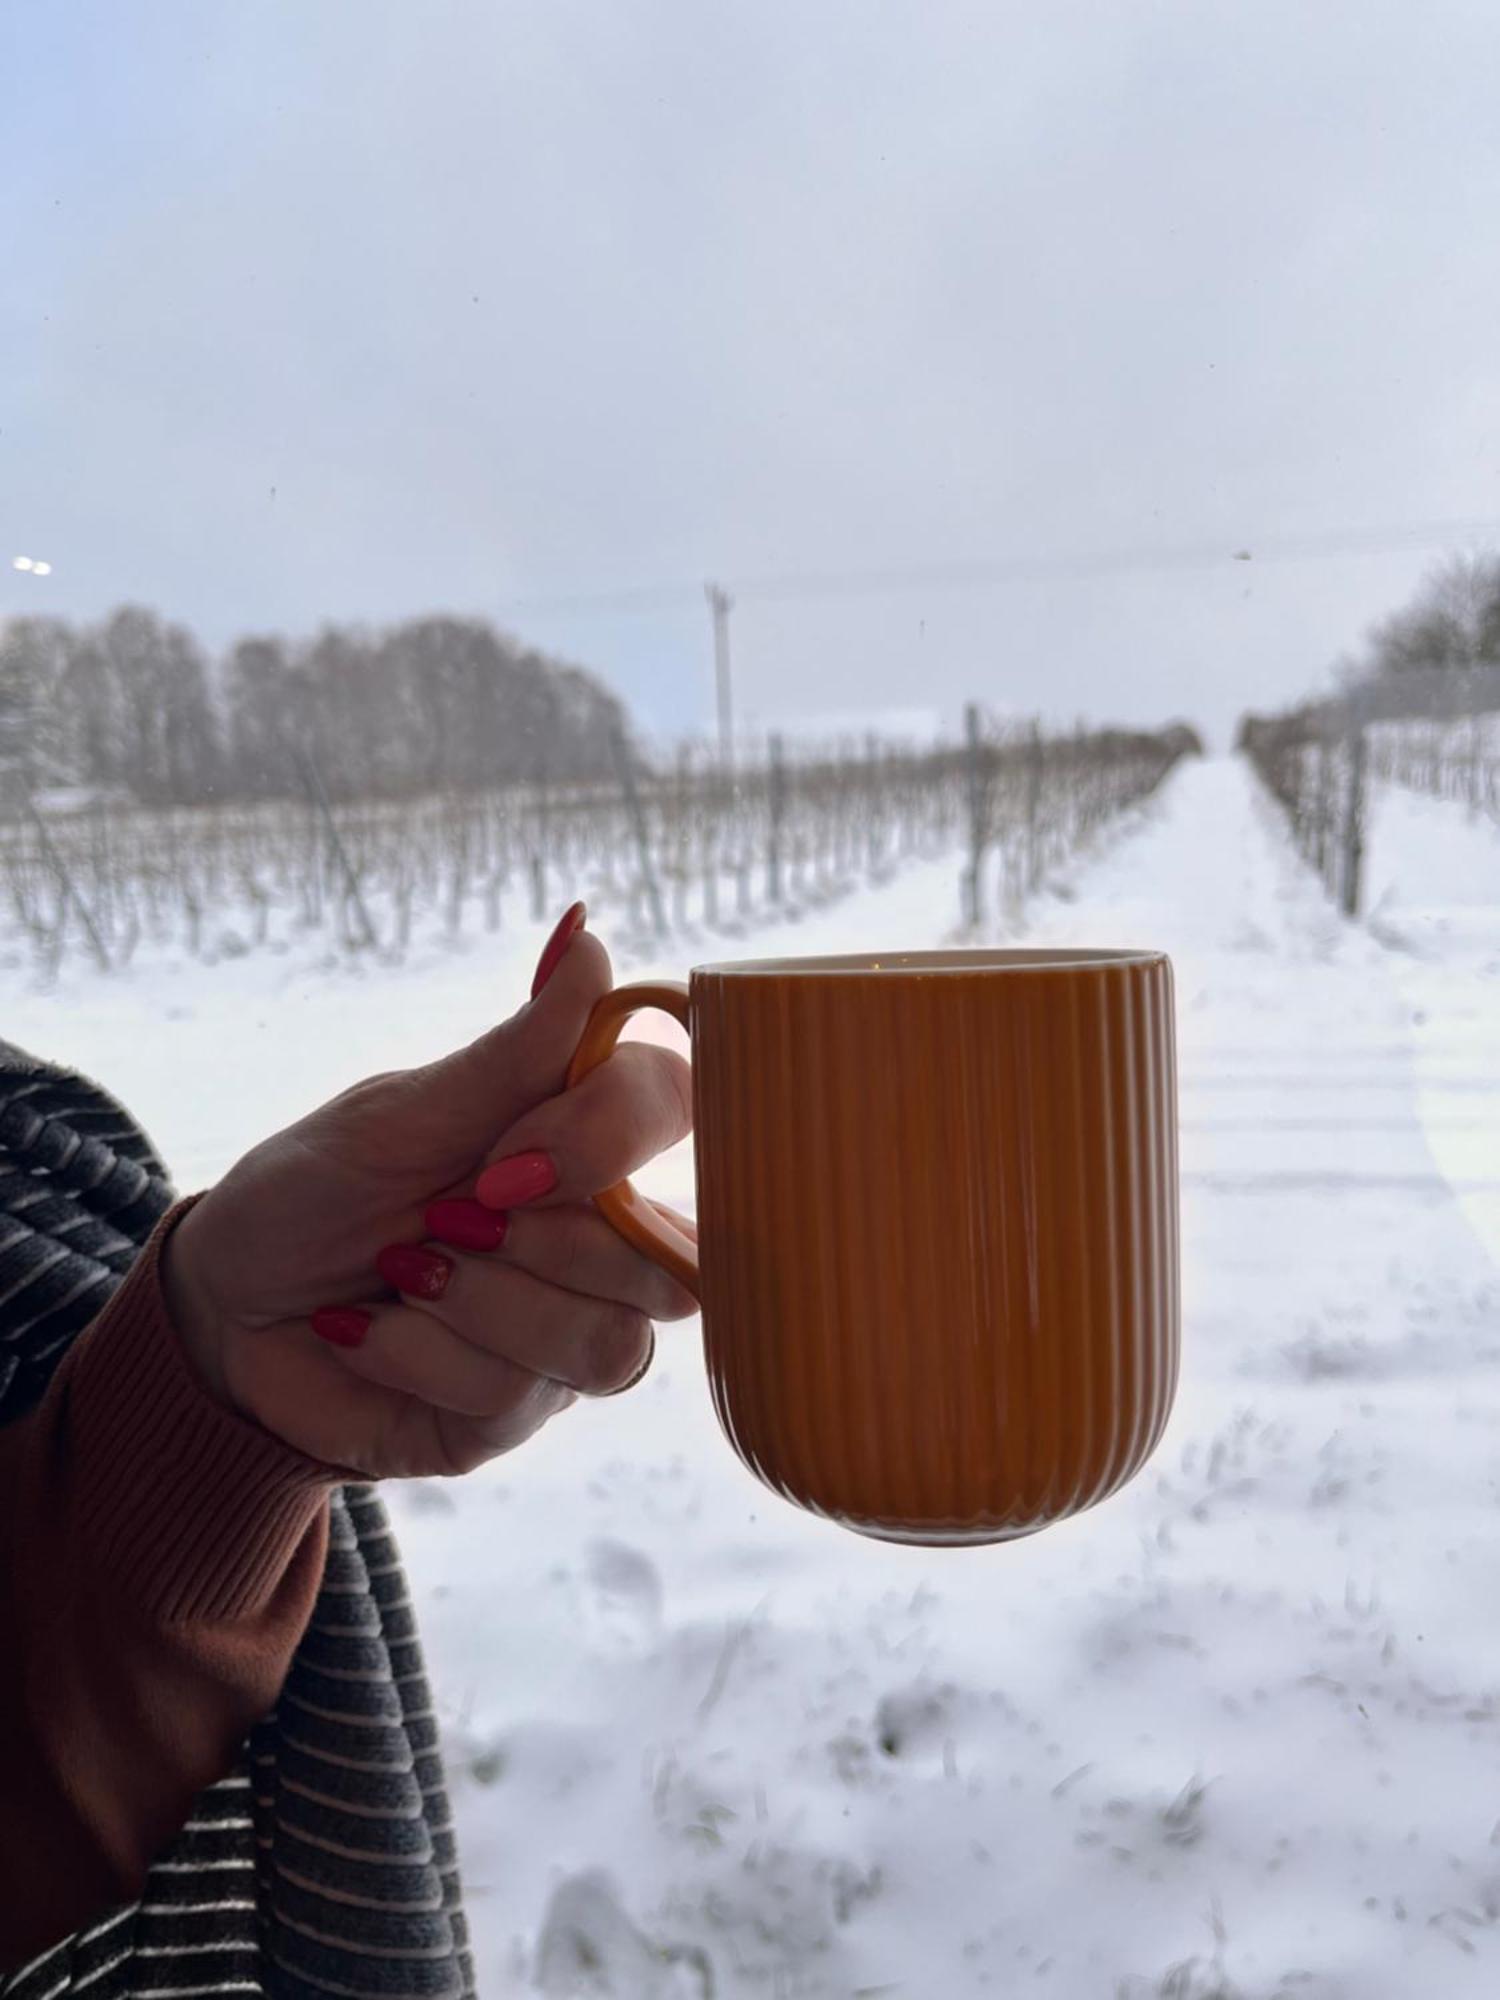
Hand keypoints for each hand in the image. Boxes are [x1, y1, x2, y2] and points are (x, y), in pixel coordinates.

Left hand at [160, 911, 694, 1477]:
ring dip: (476, 1308)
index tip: (499, 1155)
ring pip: (605, 1349)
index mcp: (586, 1148)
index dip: (608, 1138)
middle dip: (538, 1248)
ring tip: (400, 1276)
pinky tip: (365, 1331)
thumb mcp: (407, 1111)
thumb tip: (588, 935)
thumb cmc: (319, 1187)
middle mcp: (601, 1248)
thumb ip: (517, 1048)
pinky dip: (413, 1354)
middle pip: (669, 1268)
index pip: (679, 1113)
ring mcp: (564, 1339)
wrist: (227, 1298)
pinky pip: (513, 1400)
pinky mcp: (511, 1418)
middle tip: (439, 1220)